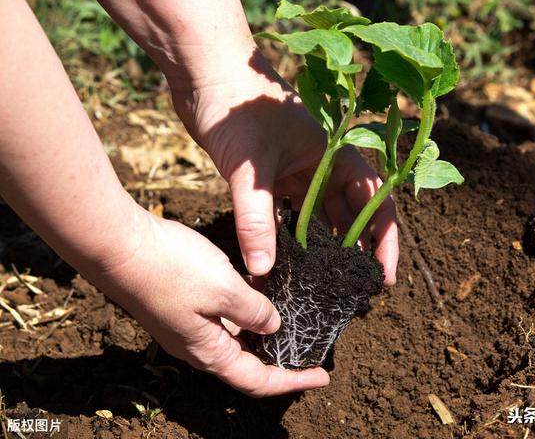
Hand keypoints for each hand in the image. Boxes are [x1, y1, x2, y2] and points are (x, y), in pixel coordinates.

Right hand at [87, 208, 329, 396]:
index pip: (258, 380)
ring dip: (264, 332)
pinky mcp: (183, 305)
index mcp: (210, 352)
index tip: (322, 377)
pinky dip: (246, 310)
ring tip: (293, 319)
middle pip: (247, 364)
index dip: (292, 382)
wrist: (119, 245)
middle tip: (310, 349)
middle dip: (280, 360)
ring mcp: (188, 326)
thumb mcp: (225, 290)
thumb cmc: (171, 269)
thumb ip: (254, 312)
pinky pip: (223, 318)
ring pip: (236, 339)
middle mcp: (198, 346)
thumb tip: (273, 326)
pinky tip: (260, 291)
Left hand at [170, 50, 398, 283]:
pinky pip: (285, 214)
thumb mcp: (251, 167)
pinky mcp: (270, 176)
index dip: (384, 239)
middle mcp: (322, 165)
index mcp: (336, 154)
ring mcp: (296, 171)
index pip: (374, 201)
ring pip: (316, 217)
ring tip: (321, 284)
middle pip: (348, 214)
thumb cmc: (237, 106)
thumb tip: (263, 270)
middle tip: (353, 290)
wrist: (203, 70)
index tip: (384, 275)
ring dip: (319, 248)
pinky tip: (282, 263)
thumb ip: (257, 219)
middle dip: (353, 251)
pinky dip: (285, 238)